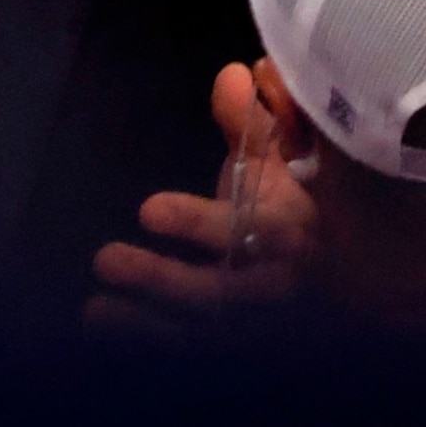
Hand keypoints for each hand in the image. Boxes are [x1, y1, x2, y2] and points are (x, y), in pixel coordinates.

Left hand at [86, 62, 316, 336]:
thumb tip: (233, 74)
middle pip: (219, 291)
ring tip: (95, 309)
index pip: (250, 233)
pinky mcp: (235, 349)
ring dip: (145, 324)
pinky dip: (148, 345)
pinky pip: (191, 353)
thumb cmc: (288, 212)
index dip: (198, 224)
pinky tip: (103, 328)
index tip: (148, 210)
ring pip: (201, 331)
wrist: (330, 282)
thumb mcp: (277, 168)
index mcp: (291, 233)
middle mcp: (275, 285)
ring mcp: (255, 326)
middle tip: (105, 259)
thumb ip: (251, 124)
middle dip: (161, 279)